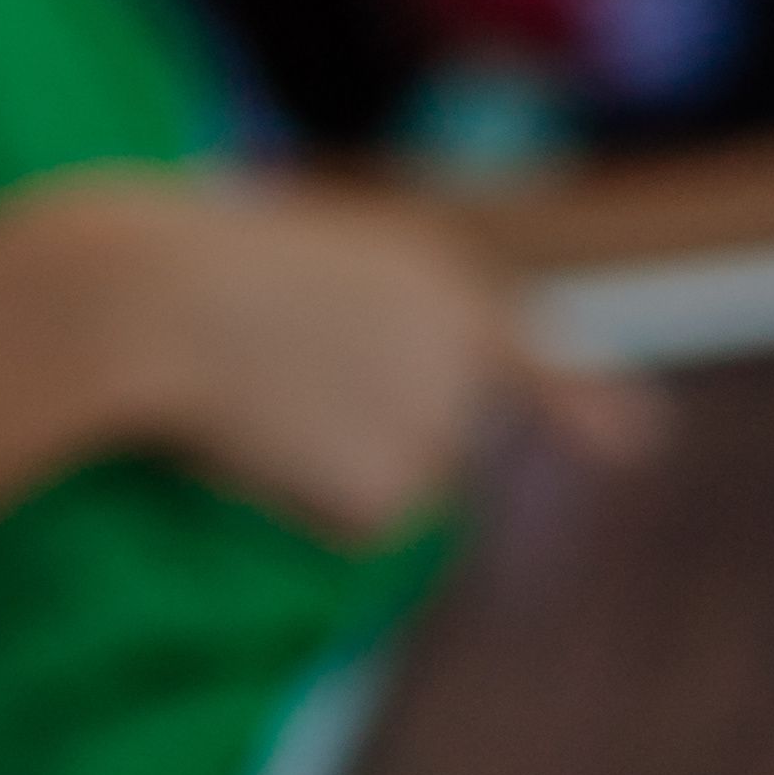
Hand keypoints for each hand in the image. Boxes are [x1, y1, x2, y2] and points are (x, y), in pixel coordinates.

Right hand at [0, 170, 655, 545]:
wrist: (140, 298)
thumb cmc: (177, 262)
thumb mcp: (277, 249)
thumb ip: (345, 312)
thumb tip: (330, 375)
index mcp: (431, 274)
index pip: (527, 356)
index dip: (580, 400)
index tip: (633, 438)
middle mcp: (462, 350)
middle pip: (426, 437)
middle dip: (356, 434)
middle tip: (264, 386)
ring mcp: (437, 425)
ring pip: (382, 484)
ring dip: (314, 465)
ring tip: (243, 402)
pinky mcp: (392, 493)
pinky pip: (342, 524)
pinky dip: (289, 500)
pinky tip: (249, 445)